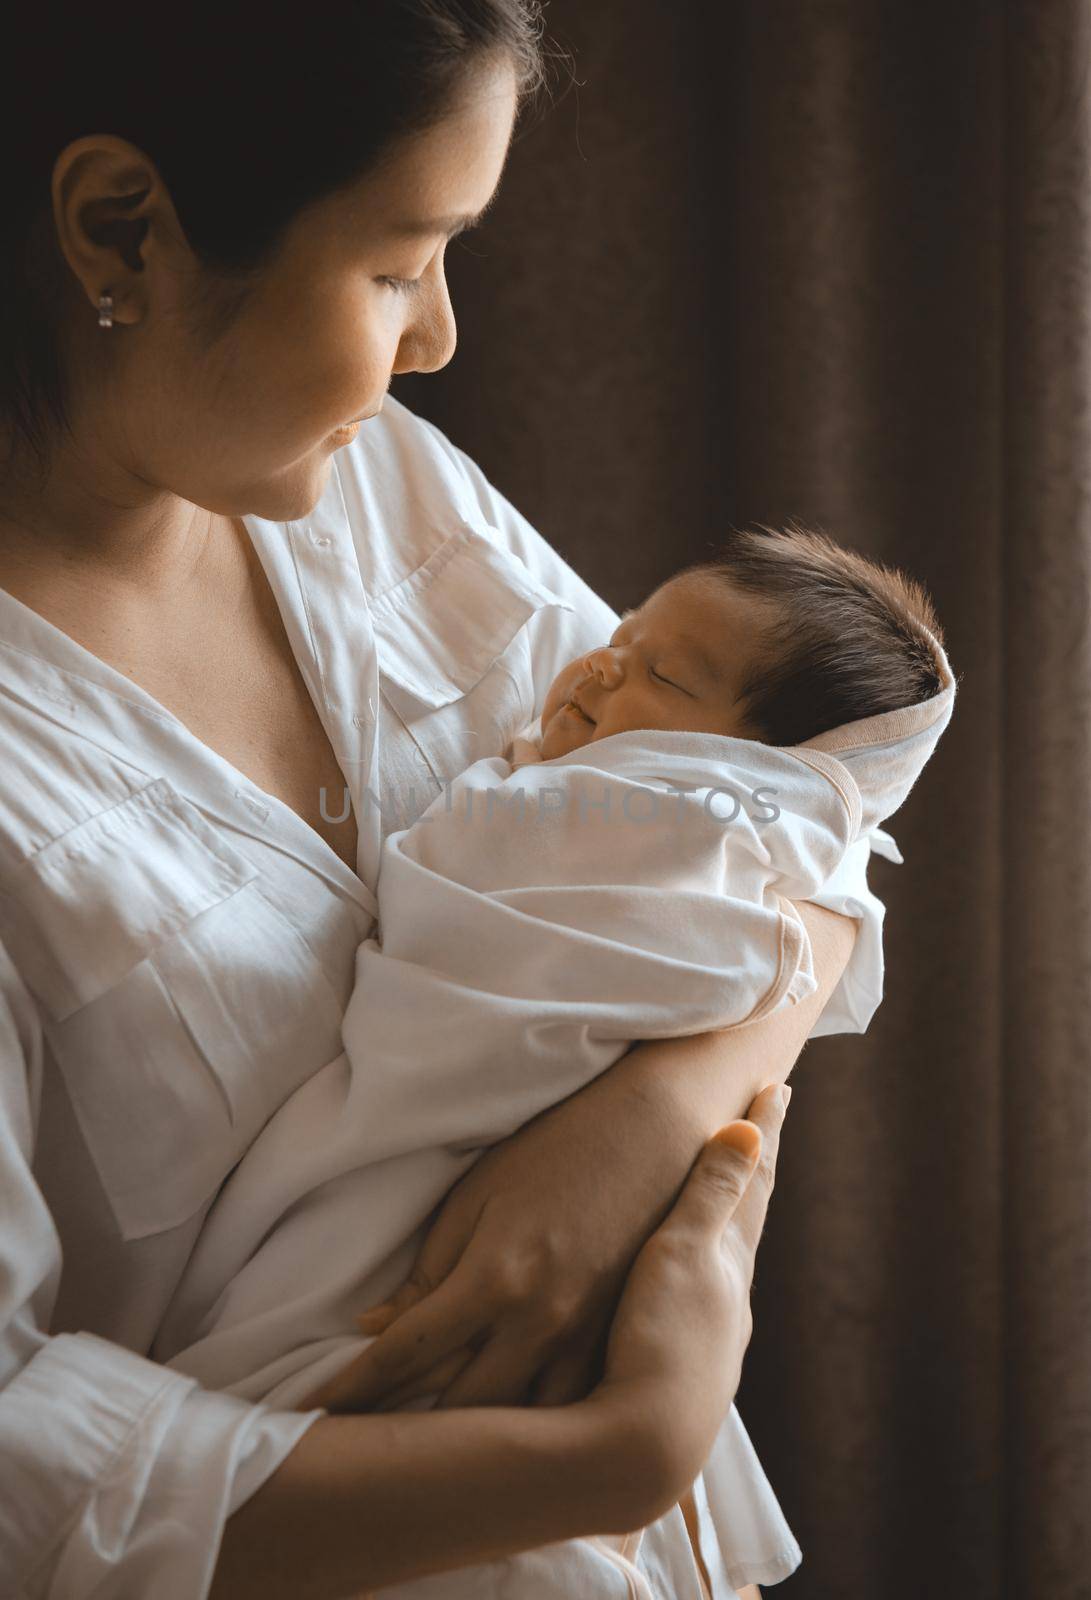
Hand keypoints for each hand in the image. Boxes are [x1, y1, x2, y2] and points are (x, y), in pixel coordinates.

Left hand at [300, 1054, 746, 1415]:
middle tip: (354, 1452)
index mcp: (494, 1278)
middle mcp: (537, 1322)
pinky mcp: (619, 1342)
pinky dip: (533, 1435)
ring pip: (516, 1425)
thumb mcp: (479, 1194)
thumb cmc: (557, 1146)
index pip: (404, 1353)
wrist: (655, 1129)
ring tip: (421, 1465)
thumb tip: (376, 1325)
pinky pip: (569, 1410)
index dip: (353, 1388)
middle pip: (455, 1407)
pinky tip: (506, 1452)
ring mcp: (584, 1339)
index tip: (310, 1413)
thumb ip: (430, 1268)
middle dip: (400, 1432)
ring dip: (467, 1446)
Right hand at [591, 1082, 787, 1503]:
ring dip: (731, 1220)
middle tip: (765, 1125)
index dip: (765, 1132)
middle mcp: (731, 1296)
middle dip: (755, 1170)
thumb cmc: (659, 1340)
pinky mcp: (681, 1368)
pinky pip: (702, 1297)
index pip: (754, 1182)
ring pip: (728, 1261)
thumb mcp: (681, 1254)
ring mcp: (710, 1336)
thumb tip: (750, 1128)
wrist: (643, 1448)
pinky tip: (690, 1287)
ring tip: (732, 1195)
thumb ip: (712, 1194)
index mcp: (731, 1260)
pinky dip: (704, 1267)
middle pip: (749, 1217)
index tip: (779, 1087)